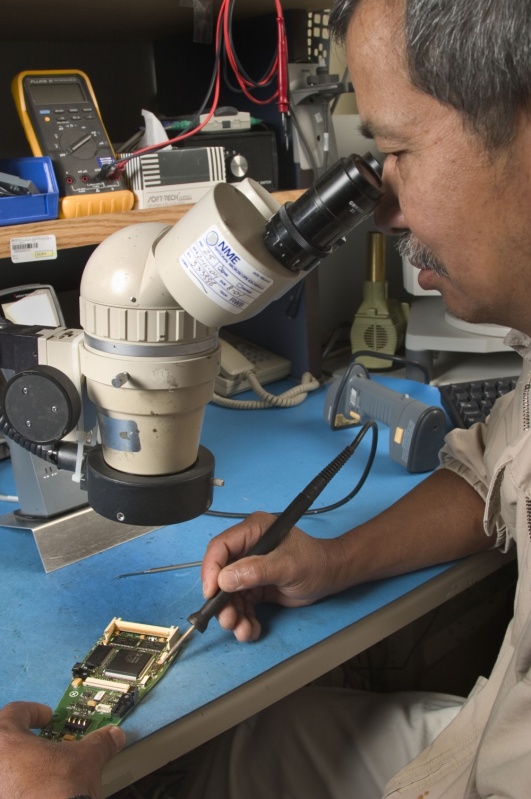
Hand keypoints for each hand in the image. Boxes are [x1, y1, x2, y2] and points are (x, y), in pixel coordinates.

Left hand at [0, 701, 125, 798]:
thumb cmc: (60, 789)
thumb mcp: (87, 758)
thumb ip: (99, 742)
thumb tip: (113, 736)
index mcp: (4, 738)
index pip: (15, 712)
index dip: (35, 712)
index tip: (48, 718)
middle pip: (4, 741)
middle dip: (24, 742)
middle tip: (44, 746)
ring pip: (4, 768)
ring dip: (19, 768)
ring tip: (42, 775)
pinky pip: (7, 790)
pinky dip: (19, 790)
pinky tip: (36, 794)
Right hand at [201, 511, 342, 640]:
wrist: (331, 576)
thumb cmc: (314, 563)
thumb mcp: (287, 566)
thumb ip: (256, 571)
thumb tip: (224, 580)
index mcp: (253, 531)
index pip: (220, 547)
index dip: (211, 570)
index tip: (210, 594)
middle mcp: (247, 548)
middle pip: (221, 575)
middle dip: (223, 601)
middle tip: (228, 621)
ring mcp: (249, 567)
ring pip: (229, 594)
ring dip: (233, 615)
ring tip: (243, 631)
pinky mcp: (255, 585)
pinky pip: (242, 604)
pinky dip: (244, 619)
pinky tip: (251, 630)